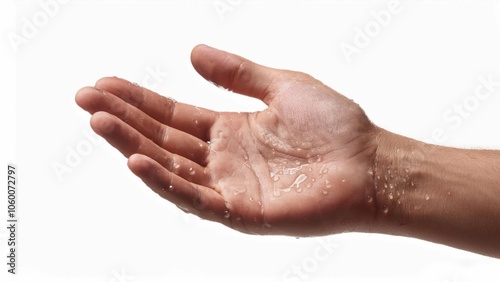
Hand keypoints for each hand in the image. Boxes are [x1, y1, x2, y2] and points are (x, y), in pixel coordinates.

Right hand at [75, 45, 379, 235]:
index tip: (104, 82)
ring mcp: (230, 187)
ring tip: (100, 122)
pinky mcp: (242, 213)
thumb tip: (192, 51)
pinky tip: (137, 160)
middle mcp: (223, 159)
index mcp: (230, 130)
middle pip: (163, 138)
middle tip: (87, 98)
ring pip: (170, 167)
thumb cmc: (335, 125)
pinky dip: (165, 182)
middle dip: (124, 118)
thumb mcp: (282, 85)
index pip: (173, 114)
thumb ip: (238, 73)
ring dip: (133, 145)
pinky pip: (196, 198)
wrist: (371, 163)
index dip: (139, 99)